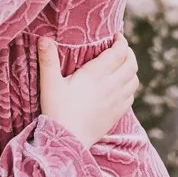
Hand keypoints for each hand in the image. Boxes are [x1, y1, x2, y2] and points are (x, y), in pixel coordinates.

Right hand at [37, 34, 138, 148]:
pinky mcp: (117, 114)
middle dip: (128, 53)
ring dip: (131, 69)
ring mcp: (116, 101)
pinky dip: (129, 87)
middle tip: (120, 48)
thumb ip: (48, 59)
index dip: (121, 41)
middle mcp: (111, 86)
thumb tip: (43, 38)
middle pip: (131, 64)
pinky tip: (120, 87)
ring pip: (134, 80)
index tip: (116, 35)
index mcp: (96, 74)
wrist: (67, 141)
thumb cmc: (56, 110)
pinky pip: (131, 96)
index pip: (118, 52)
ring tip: (122, 65)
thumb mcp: (49, 83)